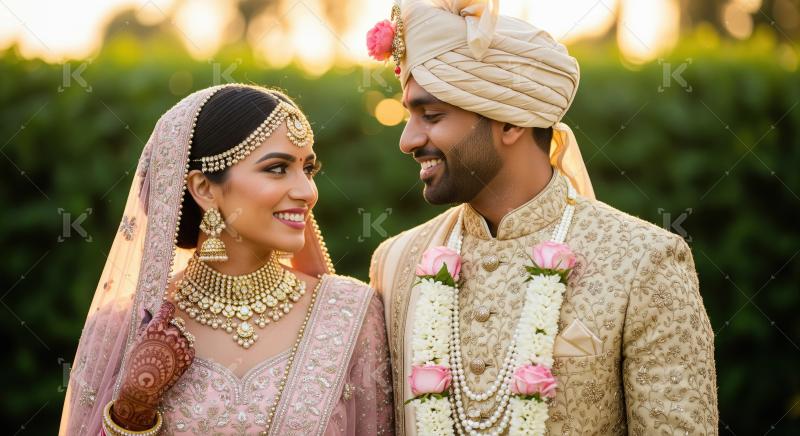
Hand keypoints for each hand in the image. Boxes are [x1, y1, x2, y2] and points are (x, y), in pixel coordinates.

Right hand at [111, 302, 194, 429]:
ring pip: (183, 336)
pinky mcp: (189, 357)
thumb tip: (146, 309)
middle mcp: (171, 334)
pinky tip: (172, 361)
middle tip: (159, 345)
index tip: (165, 314)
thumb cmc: (136, 363)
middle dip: (169, 331)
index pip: (168, 308)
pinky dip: (183, 352)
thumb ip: (144, 323)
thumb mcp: (137, 341)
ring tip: (165, 355)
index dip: (166, 310)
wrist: (144, 388)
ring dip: (176, 342)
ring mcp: (182, 346)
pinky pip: (189, 348)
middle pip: (175, 324)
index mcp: (156, 327)